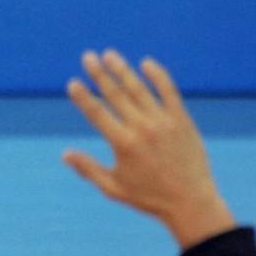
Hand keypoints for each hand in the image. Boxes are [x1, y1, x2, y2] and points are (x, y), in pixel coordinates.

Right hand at [64, 50, 235, 248]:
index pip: (97, 113)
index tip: (73, 83)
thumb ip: (88, 169)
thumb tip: (65, 154)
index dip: (83, 96)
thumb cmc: (148, 198)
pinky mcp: (182, 120)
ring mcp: (164, 122)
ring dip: (123, 70)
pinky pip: (169, 92)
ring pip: (139, 89)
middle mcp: (143, 129)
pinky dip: (158, 76)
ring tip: (109, 54)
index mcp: (123, 144)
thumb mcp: (112, 187)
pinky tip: (146, 63)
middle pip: (116, 94)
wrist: (190, 201)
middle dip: (100, 74)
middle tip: (88, 56)